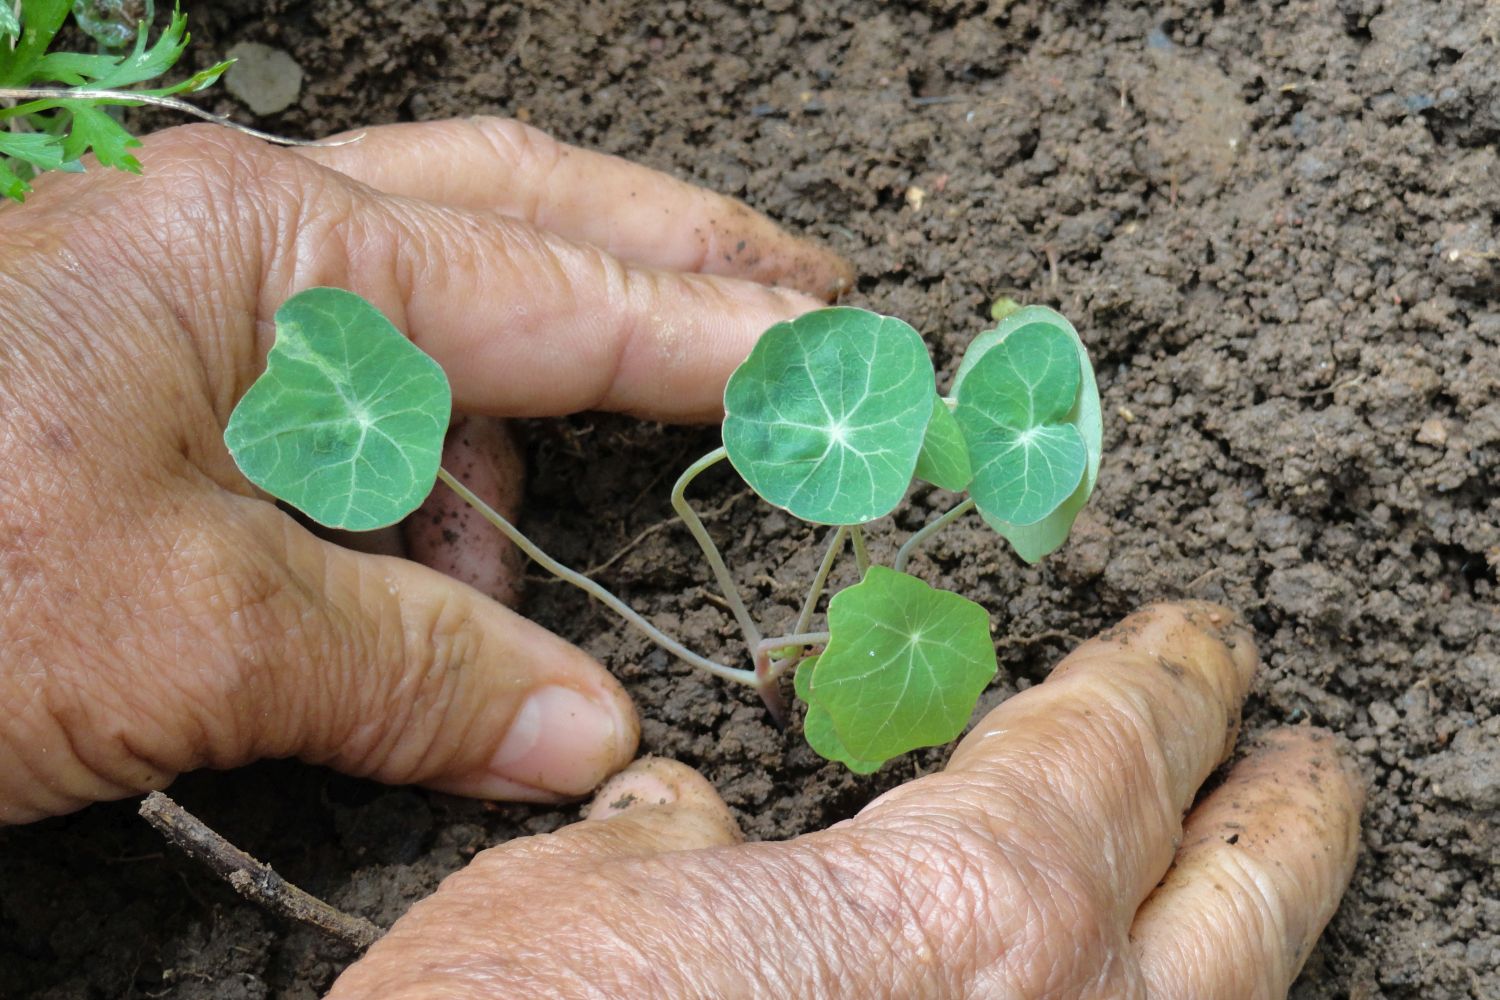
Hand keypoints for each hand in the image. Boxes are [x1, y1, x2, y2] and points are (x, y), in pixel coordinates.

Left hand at [0, 118, 849, 823]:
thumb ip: (409, 664)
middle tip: (798, 296)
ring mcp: (205, 301)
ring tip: (526, 590)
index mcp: (256, 246)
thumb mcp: (188, 631)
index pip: (547, 288)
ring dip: (511, 453)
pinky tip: (428, 593)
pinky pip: (357, 413)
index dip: (705, 333)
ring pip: (435, 329)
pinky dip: (424, 502)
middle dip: (668, 257)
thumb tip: (582, 732)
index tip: (828, 354)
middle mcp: (240, 239)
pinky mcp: (173, 382)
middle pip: (516, 210)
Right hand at [329, 604, 1362, 998]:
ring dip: (1252, 930)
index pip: (1111, 750)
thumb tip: (687, 825)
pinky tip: (1096, 992)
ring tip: (1257, 874)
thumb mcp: (572, 906)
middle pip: (1239, 895)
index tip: (1193, 645)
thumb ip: (662, 848)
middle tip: (1297, 755)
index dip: (1161, 682)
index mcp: (968, 912)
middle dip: (1278, 810)